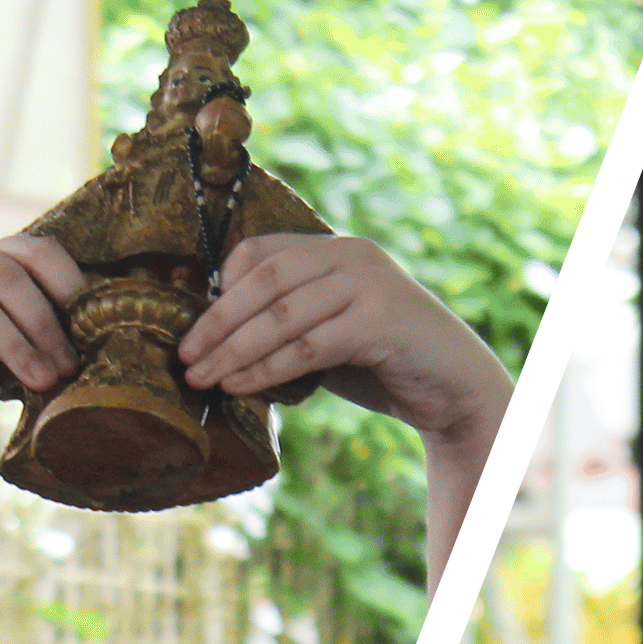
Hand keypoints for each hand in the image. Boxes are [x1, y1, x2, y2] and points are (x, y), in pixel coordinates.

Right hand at [0, 239, 82, 449]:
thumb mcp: (23, 360)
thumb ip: (54, 347)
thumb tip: (114, 352)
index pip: (38, 250)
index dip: (69, 284)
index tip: (93, 331)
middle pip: (8, 275)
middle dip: (45, 326)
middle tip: (67, 370)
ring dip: (12, 346)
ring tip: (38, 384)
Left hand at [179, 236, 510, 453]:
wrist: (459, 394)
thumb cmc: (388, 367)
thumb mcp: (330, 332)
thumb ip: (289, 321)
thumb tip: (212, 335)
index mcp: (338, 249)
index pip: (260, 253)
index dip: (219, 288)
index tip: (195, 328)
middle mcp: (353, 255)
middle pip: (263, 282)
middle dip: (216, 323)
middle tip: (183, 359)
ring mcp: (370, 285)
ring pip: (281, 315)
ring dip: (234, 350)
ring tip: (202, 379)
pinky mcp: (381, 321)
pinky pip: (309, 345)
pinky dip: (269, 367)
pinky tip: (243, 386)